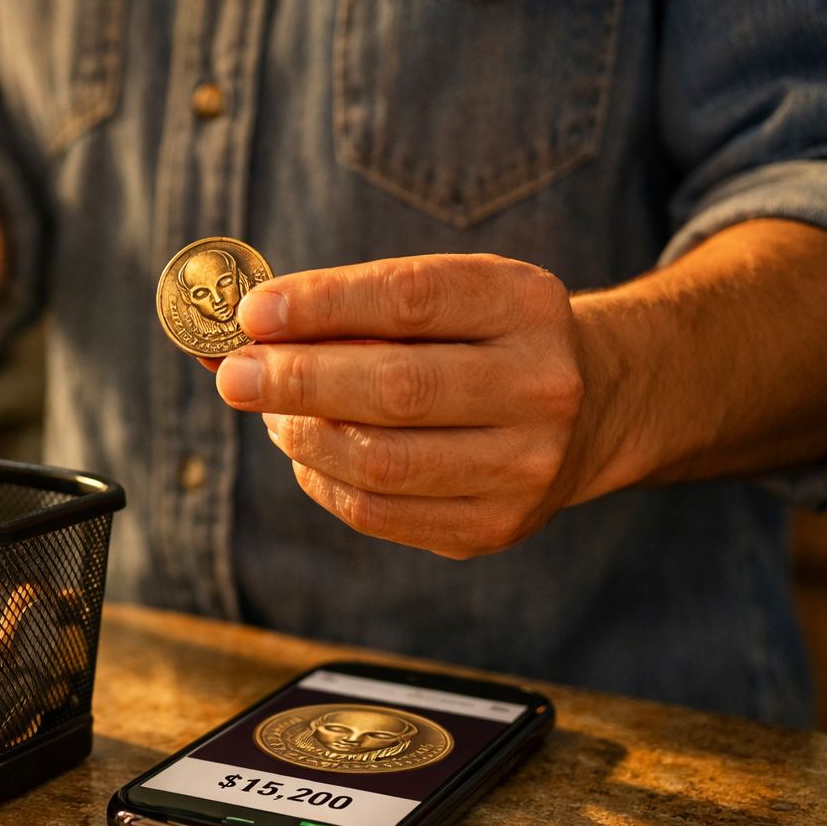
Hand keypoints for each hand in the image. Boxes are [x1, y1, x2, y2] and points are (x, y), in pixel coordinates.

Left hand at [214, 254, 598, 558]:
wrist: (592, 408)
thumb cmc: (483, 340)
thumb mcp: (445, 298)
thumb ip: (350, 308)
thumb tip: (240, 329)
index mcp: (526, 305)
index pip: (412, 299)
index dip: (324, 304)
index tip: (254, 311)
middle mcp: (540, 386)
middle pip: (397, 388)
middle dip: (298, 380)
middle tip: (234, 375)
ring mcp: (524, 466)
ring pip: (381, 461)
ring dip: (302, 436)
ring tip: (268, 411)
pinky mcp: (494, 527)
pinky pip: (379, 514)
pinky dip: (322, 481)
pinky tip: (304, 452)